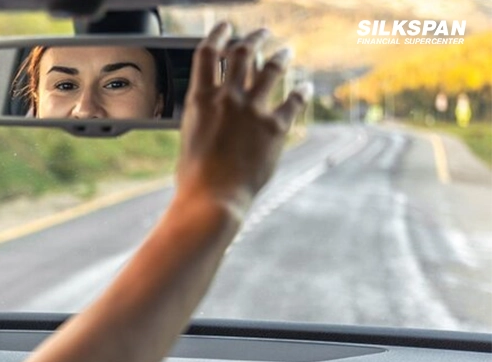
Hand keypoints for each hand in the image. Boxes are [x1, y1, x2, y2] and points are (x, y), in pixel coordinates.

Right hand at [176, 23, 309, 222]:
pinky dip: (300, 91)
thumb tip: (214, 107)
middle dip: (254, 39)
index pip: (208, 53)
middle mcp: (228, 98)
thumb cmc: (194, 177)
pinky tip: (304, 87)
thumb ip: (204, 115)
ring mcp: (253, 110)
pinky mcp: (275, 127)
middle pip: (243, 53)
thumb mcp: (191, 136)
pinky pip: (293, 100)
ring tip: (285, 51)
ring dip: (280, 55)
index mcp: (200, 99)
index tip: (226, 28)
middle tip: (261, 34)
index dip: (218, 35)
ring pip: (272, 68)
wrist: (213, 200)